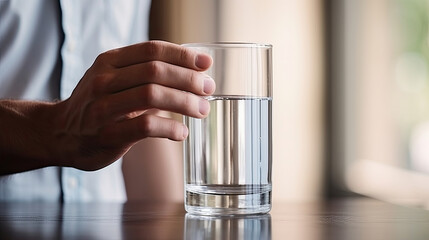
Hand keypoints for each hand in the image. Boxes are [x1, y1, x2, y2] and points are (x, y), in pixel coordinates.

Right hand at [52, 41, 214, 170]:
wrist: (60, 134)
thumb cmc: (97, 105)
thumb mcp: (114, 80)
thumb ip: (146, 74)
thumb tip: (193, 72)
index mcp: (109, 62)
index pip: (152, 50)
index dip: (182, 55)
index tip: (206, 63)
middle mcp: (104, 80)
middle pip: (156, 71)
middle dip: (189, 79)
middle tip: (208, 89)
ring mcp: (103, 107)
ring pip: (153, 96)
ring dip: (185, 102)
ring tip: (202, 110)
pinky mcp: (107, 134)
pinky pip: (146, 127)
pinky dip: (170, 128)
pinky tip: (181, 133)